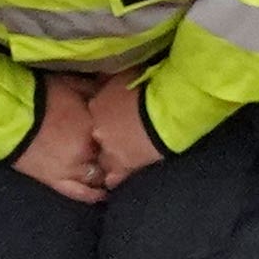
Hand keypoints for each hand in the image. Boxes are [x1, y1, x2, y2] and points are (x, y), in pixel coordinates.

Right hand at [13, 74, 120, 205]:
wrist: (6, 113)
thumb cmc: (39, 95)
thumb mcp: (72, 84)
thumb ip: (96, 89)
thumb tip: (114, 88)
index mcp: (93, 126)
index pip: (118, 137)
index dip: (122, 136)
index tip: (128, 135)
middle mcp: (86, 151)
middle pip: (109, 158)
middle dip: (115, 156)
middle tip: (122, 154)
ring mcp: (70, 169)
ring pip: (97, 177)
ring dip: (105, 176)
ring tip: (113, 174)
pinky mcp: (54, 181)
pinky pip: (78, 193)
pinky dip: (93, 196)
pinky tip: (102, 196)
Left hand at [81, 70, 166, 193]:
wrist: (164, 109)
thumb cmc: (149, 88)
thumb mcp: (125, 75)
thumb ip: (110, 80)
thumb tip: (101, 76)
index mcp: (96, 105)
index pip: (94, 114)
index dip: (104, 116)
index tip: (112, 117)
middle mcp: (97, 128)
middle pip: (97, 136)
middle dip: (105, 136)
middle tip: (119, 135)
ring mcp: (109, 149)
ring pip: (103, 157)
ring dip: (109, 157)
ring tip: (118, 158)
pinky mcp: (124, 165)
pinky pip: (114, 177)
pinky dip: (114, 179)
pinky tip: (112, 182)